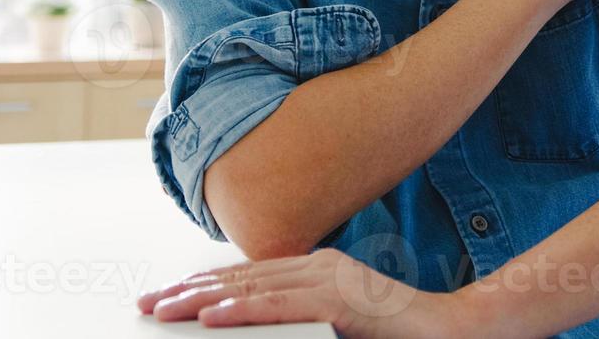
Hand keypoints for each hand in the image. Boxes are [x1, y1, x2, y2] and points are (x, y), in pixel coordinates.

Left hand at [137, 248, 471, 336]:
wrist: (453, 331)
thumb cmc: (397, 336)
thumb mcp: (335, 326)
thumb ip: (299, 323)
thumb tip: (252, 329)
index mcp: (319, 270)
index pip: (248, 275)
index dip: (202, 286)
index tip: (163, 299)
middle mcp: (322, 266)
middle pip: (242, 276)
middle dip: (188, 291)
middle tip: (145, 305)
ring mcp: (334, 279)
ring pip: (254, 287)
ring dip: (202, 300)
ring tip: (163, 310)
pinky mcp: (344, 301)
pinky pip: (284, 305)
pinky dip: (244, 308)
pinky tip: (212, 316)